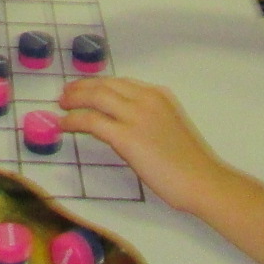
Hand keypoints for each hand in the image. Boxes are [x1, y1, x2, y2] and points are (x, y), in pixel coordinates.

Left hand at [60, 76, 226, 215]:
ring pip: (95, 97)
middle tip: (66, 94)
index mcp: (158, 95)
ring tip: (62, 105)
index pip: (120, 82)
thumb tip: (122, 123)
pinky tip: (65, 124)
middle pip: (104, 85)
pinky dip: (74, 120)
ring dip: (74, 99)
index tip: (83, 88)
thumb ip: (148, 118)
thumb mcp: (169, 126)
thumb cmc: (189, 163)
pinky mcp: (125, 136)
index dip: (97, 84)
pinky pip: (92, 121)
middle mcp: (146, 98)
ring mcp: (136, 115)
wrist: (201, 180)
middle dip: (81, 87)